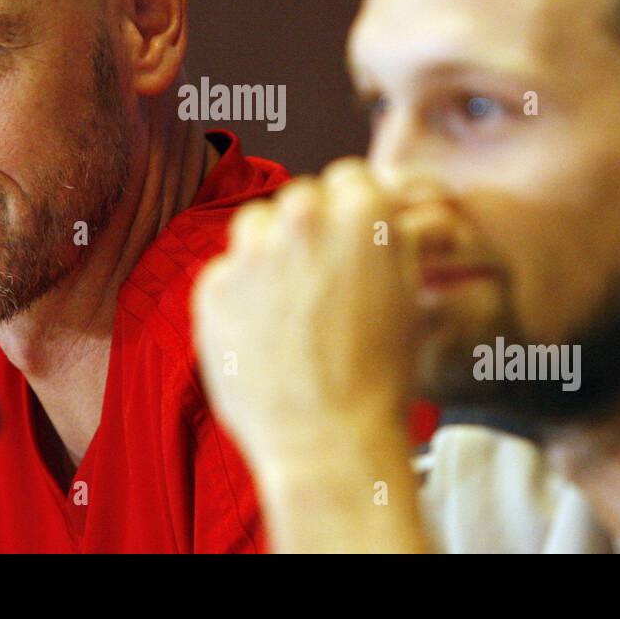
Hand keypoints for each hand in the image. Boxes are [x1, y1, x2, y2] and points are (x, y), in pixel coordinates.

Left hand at [193, 157, 421, 468]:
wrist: (329, 440)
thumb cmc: (379, 375)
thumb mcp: (406, 291)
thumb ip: (381, 238)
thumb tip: (361, 213)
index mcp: (364, 211)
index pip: (349, 178)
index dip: (351, 213)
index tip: (348, 243)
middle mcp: (305, 217)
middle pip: (301, 199)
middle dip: (309, 231)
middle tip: (320, 283)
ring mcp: (253, 250)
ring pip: (256, 225)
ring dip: (269, 252)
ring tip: (288, 309)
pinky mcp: (213, 285)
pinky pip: (225, 274)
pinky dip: (239, 297)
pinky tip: (262, 336)